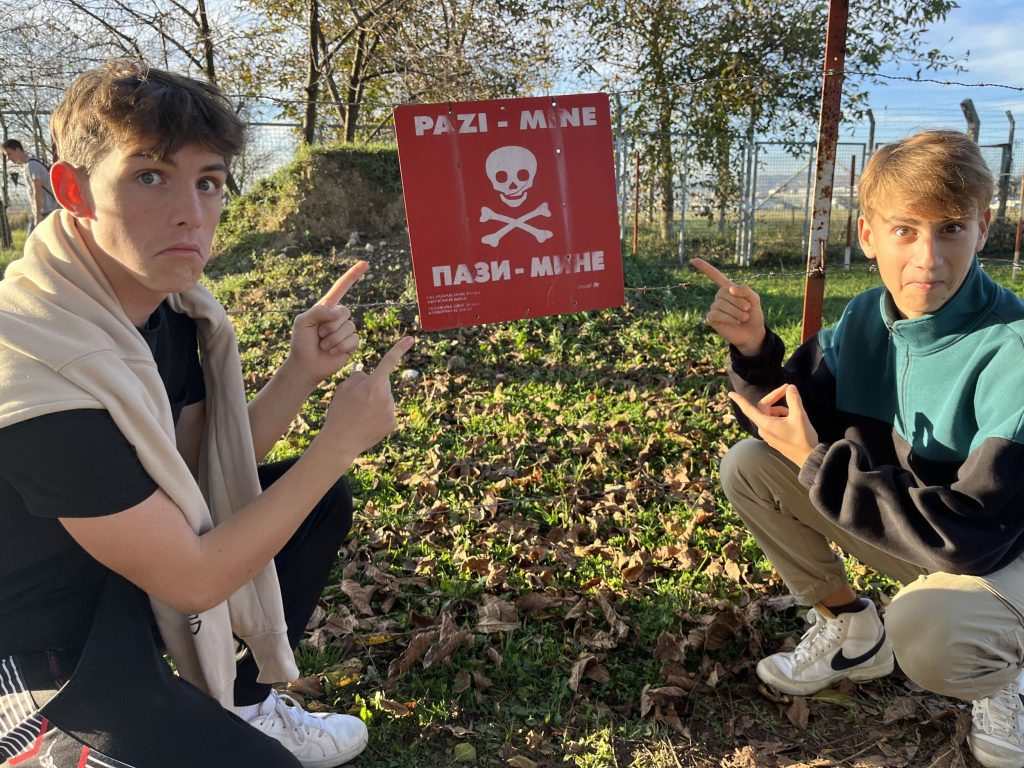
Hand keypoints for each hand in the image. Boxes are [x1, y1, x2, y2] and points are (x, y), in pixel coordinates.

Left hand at [287, 261, 368, 387]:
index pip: (341, 287)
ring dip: (333, 339)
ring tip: (323, 345)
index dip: (353, 275)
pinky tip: (332, 351)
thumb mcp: (302, 322)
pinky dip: (341, 347)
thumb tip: (339, 313)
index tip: (365, 264)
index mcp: (326, 307)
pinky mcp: (352, 344)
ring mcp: (346, 330)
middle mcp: (338, 317)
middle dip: (329, 326)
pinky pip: (354, 340)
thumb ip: (318, 312)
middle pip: (344, 312)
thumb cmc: (301, 343)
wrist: (306, 365)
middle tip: (318, 335)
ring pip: (349, 327)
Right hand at [321, 335, 414, 459]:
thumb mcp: (343, 388)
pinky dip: (379, 416)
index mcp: (373, 385)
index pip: (388, 362)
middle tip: (357, 402)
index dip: (400, 348)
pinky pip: (387, 413)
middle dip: (373, 388)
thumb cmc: (339, 412)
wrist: (340, 441)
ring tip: (360, 415)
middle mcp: (386, 396)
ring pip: (386, 399)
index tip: (411, 338)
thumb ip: (359, 377)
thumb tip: (371, 377)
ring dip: (376, 403)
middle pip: (383, 384)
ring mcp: (391, 411)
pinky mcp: (393, 423)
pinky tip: (368, 424)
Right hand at [691, 258, 765, 355]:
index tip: (693, 260)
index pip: (715, 276)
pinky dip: (729, 317)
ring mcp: (715, 307)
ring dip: (736, 311)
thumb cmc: (753, 315)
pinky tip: (736, 322)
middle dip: (738, 300)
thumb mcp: (754, 299)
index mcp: (728, 289)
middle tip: (748, 309)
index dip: (704, 267)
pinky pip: (717, 313)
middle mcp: (719, 297)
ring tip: (744, 317)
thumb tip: (729, 289)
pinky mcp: (712, 318)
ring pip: (721, 303)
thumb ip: (745, 290)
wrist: (753, 333)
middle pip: (725, 292)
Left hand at [728, 383, 817, 467]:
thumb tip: (790, 387)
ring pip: (770, 415)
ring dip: (781, 409)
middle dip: (775, 398)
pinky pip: (773, 422)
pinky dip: (782, 417)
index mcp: (765, 424)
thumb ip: (793, 399)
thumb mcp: (799, 416)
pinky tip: (794, 420)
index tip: (730, 393)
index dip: (740, 400)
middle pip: (764, 408)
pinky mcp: (774, 438)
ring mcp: (768, 435)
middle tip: (789, 390)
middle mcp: (763, 429)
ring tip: (796, 412)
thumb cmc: (802, 437)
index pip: (748, 409)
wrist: (808, 458)